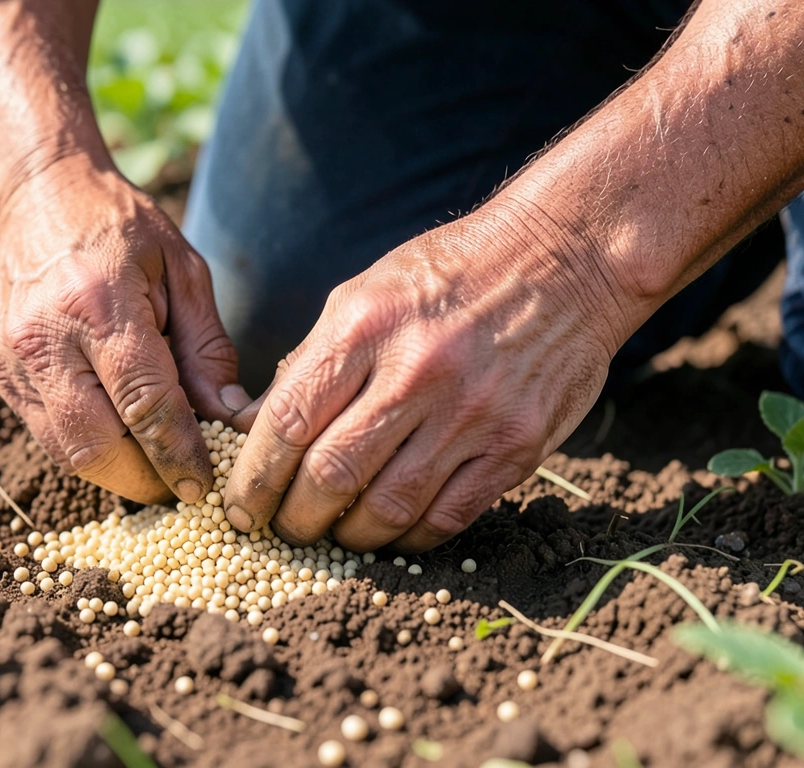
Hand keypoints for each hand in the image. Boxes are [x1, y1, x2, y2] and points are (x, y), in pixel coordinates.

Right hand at [0, 160, 250, 503]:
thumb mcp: (184, 272)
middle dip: (145, 481)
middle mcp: (45, 339)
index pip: (145, 406)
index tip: (207, 484)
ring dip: (117, 472)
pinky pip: (49, 435)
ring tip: (158, 466)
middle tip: (184, 485)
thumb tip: (228, 420)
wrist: (39, 198)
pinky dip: (91, 448)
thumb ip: (207, 350)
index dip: (179, 454)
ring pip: (67, 453)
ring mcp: (13, 361)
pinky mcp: (1, 375)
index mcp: (98, 305)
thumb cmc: (123, 230)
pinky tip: (124, 437)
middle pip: (96, 448)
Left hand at [223, 206, 626, 551]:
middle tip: (283, 530)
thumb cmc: (449, 275)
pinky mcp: (517, 446)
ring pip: (388, 508)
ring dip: (348, 536)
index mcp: (365, 327)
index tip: (239, 507)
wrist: (564, 258)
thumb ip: (310, 363)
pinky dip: (408, 538)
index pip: (288, 422)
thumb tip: (250, 427)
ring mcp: (472, 413)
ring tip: (333, 534)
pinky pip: (448, 517)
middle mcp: (417, 372)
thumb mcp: (365, 295)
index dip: (253, 479)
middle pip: (332, 475)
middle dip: (294, 519)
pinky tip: (390, 532)